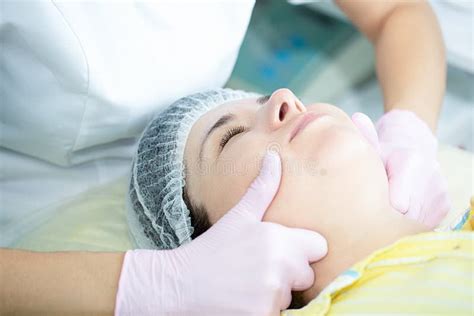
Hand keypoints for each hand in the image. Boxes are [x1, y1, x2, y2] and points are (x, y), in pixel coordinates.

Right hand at [115, 151, 327, 315]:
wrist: (179, 283)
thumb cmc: (212, 248)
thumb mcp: (238, 216)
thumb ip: (262, 188)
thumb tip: (274, 155)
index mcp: (278, 239)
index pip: (319, 247)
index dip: (304, 249)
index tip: (284, 251)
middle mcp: (280, 267)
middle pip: (307, 274)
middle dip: (289, 274)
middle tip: (258, 269)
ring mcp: (271, 296)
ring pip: (291, 296)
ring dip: (274, 294)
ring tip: (247, 285)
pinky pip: (278, 313)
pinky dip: (264, 310)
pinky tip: (244, 301)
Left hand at [352, 111, 449, 227]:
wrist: (412, 147)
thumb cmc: (384, 151)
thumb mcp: (373, 145)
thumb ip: (365, 138)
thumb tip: (356, 117)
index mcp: (409, 163)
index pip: (395, 205)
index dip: (379, 210)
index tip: (367, 206)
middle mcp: (430, 176)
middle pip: (404, 216)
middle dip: (388, 218)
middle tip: (372, 212)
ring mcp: (439, 192)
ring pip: (415, 223)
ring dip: (399, 222)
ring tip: (386, 209)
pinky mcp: (444, 204)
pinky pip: (424, 223)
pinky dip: (411, 222)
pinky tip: (401, 210)